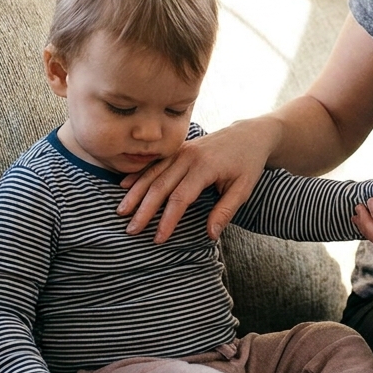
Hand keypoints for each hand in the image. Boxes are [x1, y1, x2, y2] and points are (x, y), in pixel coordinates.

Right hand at [118, 118, 277, 242]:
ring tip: (122, 212)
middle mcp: (188, 156)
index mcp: (205, 167)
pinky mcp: (178, 149)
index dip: (168, 220)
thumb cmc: (248, 163)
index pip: (180, 198)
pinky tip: (124, 186)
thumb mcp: (244, 189)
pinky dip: (139, 175)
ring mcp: (181, 151)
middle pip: (160, 186)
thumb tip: (210, 235)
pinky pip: (155, 163)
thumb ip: (226, 211)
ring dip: (136, 193)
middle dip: (144, 210)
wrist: (249, 134)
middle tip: (131, 230)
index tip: (158, 238)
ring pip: (153, 173)